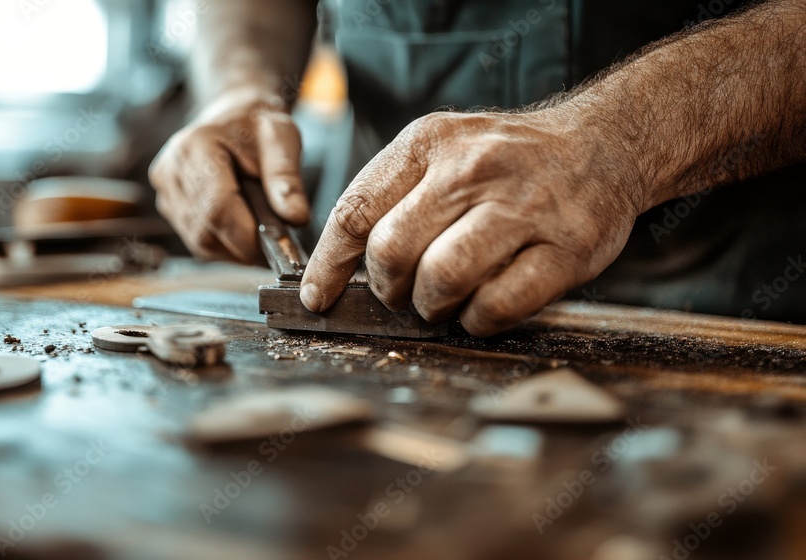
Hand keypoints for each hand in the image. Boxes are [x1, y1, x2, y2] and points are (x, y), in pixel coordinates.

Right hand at [149, 89, 309, 262]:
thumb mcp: (282, 139)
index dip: (247, 236)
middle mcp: (172, 169)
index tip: (277, 245)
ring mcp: (165, 189)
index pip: (217, 208)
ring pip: (200, 242)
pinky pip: (196, 240)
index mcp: (197, 146)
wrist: (232, 119)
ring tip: (260, 235)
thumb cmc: (258, 128)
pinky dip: (223, 245)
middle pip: (206, 231)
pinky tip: (242, 232)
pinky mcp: (167, 205)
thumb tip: (297, 218)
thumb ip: (287, 178)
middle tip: (275, 245)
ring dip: (234, 249)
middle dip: (244, 246)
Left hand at [300, 110, 643, 335]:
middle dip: (386, 289)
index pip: (356, 210)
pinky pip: (497, 305)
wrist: (604, 145)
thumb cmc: (508, 161)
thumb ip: (393, 195)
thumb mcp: (443, 150)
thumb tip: (340, 264)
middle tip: (401, 295)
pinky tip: (479, 309)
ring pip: (442, 278)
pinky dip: (477, 320)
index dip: (327, 264)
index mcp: (429, 144)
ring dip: (430, 306)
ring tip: (441, 302)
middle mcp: (472, 169)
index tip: (315, 295)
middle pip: (391, 250)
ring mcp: (523, 208)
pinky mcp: (565, 250)